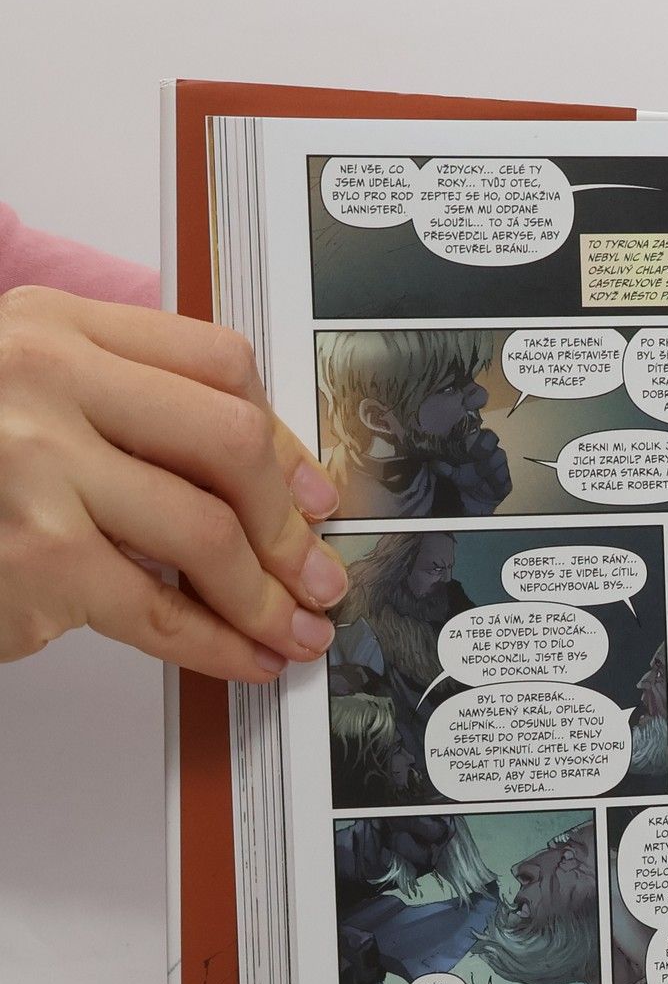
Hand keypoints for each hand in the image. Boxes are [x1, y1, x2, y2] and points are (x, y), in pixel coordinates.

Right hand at [0, 287, 344, 679]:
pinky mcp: (35, 552)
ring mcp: (35, 463)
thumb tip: (278, 486)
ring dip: (266, 597)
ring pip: (205, 532)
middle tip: (318, 575)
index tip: (314, 495)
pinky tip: (244, 657)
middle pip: (228, 443)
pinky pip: (157, 607)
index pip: (218, 363)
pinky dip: (216, 643)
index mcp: (58, 325)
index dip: (283, 440)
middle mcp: (44, 377)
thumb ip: (138, 415)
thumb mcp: (38, 400)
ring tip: (293, 630)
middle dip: (289, 526)